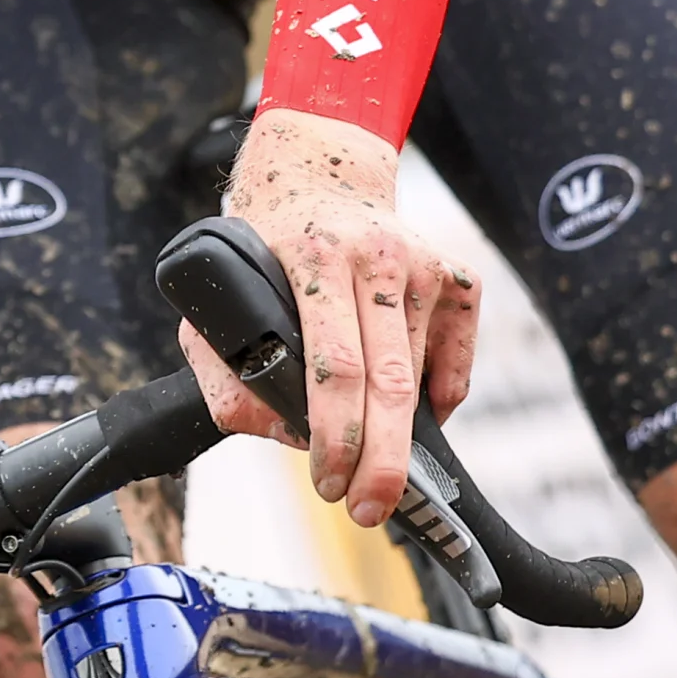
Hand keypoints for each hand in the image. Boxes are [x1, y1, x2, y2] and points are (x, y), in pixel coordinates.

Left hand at [176, 108, 480, 525]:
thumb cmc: (263, 245)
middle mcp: (377, 255)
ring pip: (418, 379)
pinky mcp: (459, 277)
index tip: (327, 482)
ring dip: (393, 429)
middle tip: (369, 509)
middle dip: (382, 461)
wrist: (319, 168)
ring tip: (362, 442)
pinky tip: (403, 403)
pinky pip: (455, 366)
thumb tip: (273, 432)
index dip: (334, 435)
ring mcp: (425, 264)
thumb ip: (223, 370)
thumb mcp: (217, 295)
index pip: (333, 364)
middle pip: (390, 381)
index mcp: (311, 256)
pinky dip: (434, 400)